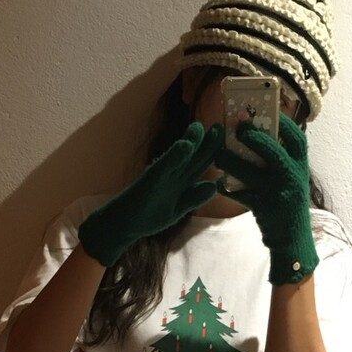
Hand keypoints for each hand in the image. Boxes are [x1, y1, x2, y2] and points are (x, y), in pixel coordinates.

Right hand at [78, 121, 223, 266]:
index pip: (199, 164)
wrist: (122, 225)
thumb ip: (194, 198)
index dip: (213, 153)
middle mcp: (171, 175)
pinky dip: (175, 157)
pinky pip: (164, 167)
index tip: (228, 141)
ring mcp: (160, 176)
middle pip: (192, 157)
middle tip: (221, 126)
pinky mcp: (150, 181)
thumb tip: (214, 185)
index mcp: (180, 181)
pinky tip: (185, 146)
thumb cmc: (148, 216)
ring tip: (201, 128)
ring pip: (179, 157)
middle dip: (206, 143)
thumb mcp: (178, 210)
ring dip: (190, 142)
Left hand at [216, 114, 318, 285]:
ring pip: (251, 172)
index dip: (284, 123)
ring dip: (231, 160)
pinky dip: (226, 187)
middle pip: (273, 152)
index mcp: (301, 168)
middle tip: (237, 125)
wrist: (293, 241)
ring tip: (218, 154)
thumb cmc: (288, 206)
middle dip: (253, 136)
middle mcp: (292, 179)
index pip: (297, 139)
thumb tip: (254, 138)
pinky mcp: (263, 208)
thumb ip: (281, 163)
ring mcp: (278, 194)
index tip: (269, 110)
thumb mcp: (292, 182)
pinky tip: (218, 183)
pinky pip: (240, 193)